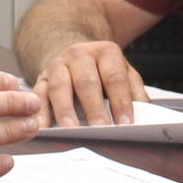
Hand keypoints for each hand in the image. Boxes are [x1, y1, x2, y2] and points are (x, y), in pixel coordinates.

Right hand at [32, 40, 147, 127]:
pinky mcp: (41, 78)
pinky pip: (38, 94)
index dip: (121, 101)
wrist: (75, 54)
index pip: (115, 78)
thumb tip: (144, 117)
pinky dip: (40, 111)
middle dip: (93, 108)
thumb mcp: (124, 73)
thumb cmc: (102, 71)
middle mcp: (80, 55)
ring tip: (71, 130)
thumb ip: (135, 93)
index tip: (125, 123)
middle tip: (99, 129)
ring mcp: (58, 65)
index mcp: (106, 52)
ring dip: (65, 109)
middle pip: (87, 82)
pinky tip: (43, 126)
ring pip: (60, 86)